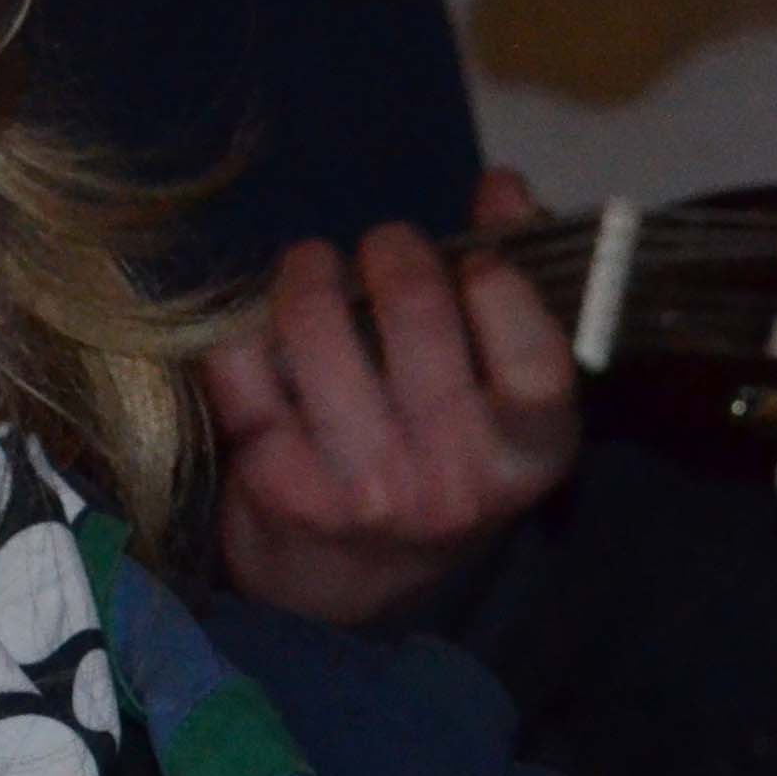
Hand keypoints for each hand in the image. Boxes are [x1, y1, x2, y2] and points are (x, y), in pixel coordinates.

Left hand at [203, 171, 583, 627]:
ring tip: (313, 269)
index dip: (496, 276)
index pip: (532, 343)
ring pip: (318, 322)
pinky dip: (245, 332)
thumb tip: (504, 186)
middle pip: (415, 306)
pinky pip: (245, 363)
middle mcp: (454, 479)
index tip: (472, 259)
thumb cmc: (439, 460)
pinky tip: (265, 334)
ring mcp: (364, 487)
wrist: (350, 589)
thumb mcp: (502, 393)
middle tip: (382, 248)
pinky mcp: (279, 485)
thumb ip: (515, 283)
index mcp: (530, 452)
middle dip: (392, 248)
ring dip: (309, 271)